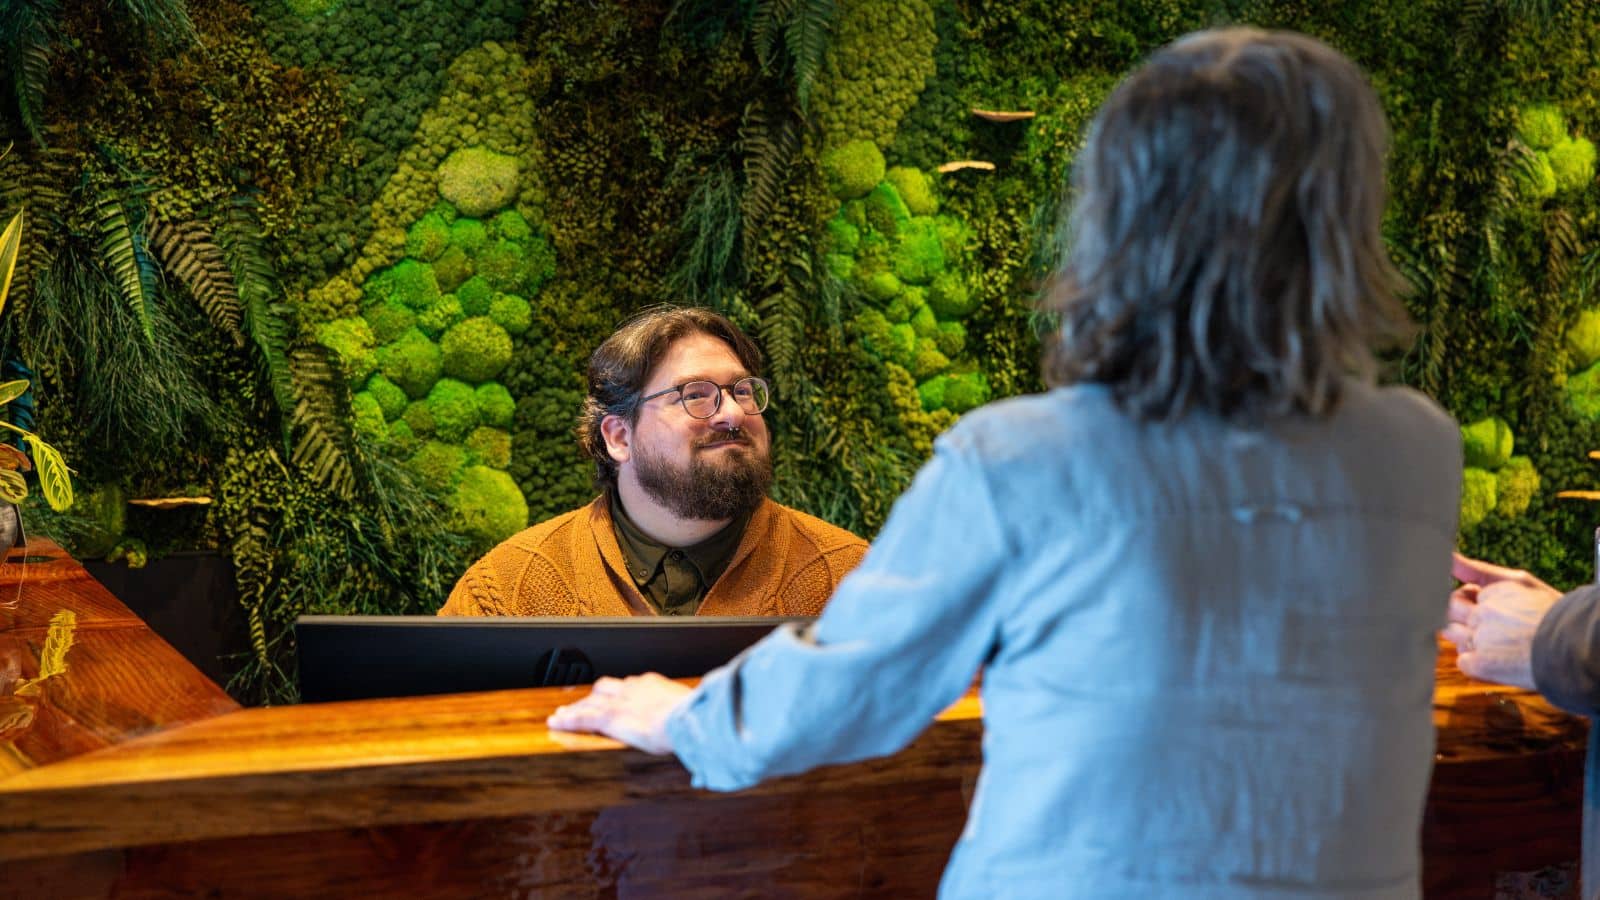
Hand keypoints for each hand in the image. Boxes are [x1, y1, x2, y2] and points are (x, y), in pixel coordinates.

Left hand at [546, 673, 691, 754]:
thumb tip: (691, 720)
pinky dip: (567, 719)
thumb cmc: (694, 717)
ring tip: (563, 714)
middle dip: (592, 696)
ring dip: (577, 707)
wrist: (688, 718)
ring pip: (590, 701)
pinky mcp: (610, 717)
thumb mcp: (689, 709)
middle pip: (604, 688)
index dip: (617, 691)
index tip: (615, 696)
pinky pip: (582, 717)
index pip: (629, 684)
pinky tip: (555, 722)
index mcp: (652, 684)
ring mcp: (619, 702)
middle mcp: (632, 688)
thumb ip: (682, 712)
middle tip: (582, 704)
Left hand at [1443, 552, 1562, 688]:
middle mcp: (1482, 613)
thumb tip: (1448, 556)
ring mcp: (1479, 638)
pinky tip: (1493, 661)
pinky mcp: (1480, 663)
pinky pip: (1462, 661)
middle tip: (1487, 626)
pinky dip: (1473, 662)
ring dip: (1465, 638)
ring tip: (1494, 644)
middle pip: (1450, 610)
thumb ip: (1480, 570)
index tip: (1488, 609)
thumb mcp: (1523, 583)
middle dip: (1463, 617)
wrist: (1577, 648)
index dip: (1472, 602)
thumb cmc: (1556, 616)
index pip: (1463, 593)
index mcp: (1494, 592)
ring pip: (1452, 634)